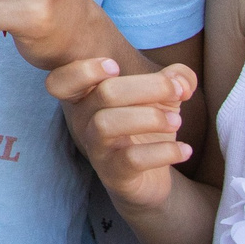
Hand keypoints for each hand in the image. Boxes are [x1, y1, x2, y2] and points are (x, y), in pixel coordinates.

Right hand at [46, 55, 195, 211]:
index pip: (59, 82)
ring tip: (177, 121)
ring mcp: (96, 148)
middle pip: (104, 93)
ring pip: (107, 124)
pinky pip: (131, 159)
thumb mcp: (163, 97)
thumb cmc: (146, 127)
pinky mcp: (114, 174)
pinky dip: (164, 151)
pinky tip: (185, 150)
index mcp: (86, 98)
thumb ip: (175, 79)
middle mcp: (83, 122)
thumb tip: (182, 81)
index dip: (83, 70)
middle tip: (177, 92)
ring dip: (150, 118)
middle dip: (148, 86)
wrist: (148, 177)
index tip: (115, 66)